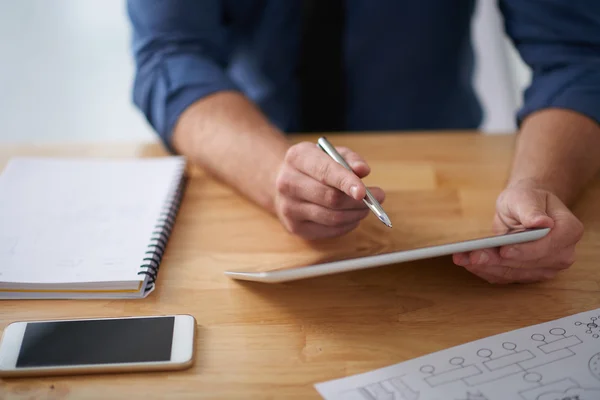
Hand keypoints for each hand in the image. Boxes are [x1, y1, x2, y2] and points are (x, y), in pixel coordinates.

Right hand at [274, 142, 384, 238]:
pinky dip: (348, 225)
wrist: (282, 181)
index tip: (364, 192)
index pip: (325, 172)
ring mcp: (288, 208)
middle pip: (330, 198)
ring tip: (366, 207)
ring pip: (332, 218)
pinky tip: (352, 216)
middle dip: (359, 201)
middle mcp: (287, 183)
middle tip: (377, 197)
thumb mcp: (330, 152)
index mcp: (296, 157)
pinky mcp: (295, 227)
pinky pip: (329, 230)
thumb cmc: (313, 165)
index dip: (346, 182)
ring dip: (356, 214)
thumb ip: (349, 158)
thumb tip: (363, 171)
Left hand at [453, 182, 583, 282]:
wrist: (524, 208)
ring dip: (487, 267)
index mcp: (568, 231)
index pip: (548, 246)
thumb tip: (542, 223)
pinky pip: (505, 277)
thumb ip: (532, 210)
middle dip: (497, 261)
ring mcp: (546, 267)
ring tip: (463, 258)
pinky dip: (485, 271)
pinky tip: (468, 263)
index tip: (504, 250)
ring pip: (513, 273)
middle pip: (527, 263)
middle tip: (473, 256)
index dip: (525, 251)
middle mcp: (562, 254)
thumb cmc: (527, 199)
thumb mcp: (526, 197)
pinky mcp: (528, 275)